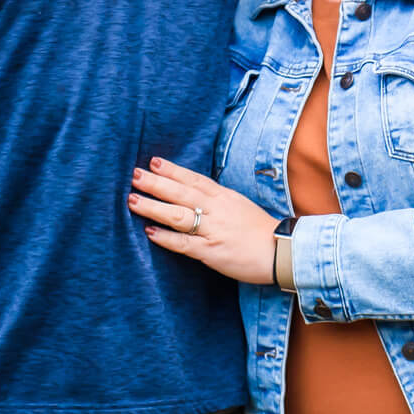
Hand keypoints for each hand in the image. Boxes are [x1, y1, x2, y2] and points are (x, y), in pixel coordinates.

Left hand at [130, 157, 279, 284]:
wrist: (281, 251)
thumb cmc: (258, 229)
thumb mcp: (238, 205)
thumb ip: (216, 198)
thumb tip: (190, 191)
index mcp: (224, 196)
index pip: (194, 179)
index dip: (173, 170)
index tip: (153, 161)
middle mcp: (216, 209)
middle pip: (181, 193)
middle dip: (156, 183)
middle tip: (134, 175)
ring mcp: (213, 230)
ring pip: (178, 215)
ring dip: (153, 207)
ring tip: (132, 200)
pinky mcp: (211, 251)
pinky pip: (184, 243)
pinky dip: (165, 237)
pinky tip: (149, 231)